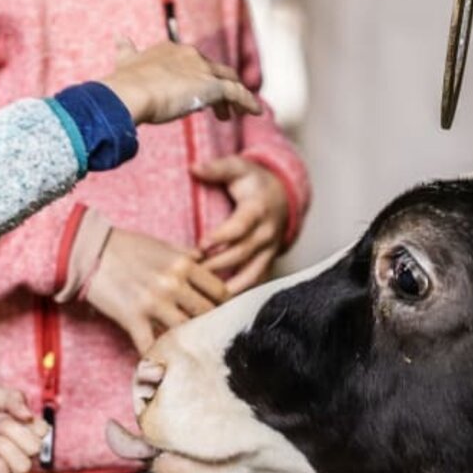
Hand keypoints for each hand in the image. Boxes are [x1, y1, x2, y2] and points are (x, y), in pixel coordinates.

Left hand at [0, 385, 49, 472]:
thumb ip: (13, 399)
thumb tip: (28, 415)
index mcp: (22, 428)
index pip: (43, 431)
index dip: (26, 422)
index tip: (1, 413)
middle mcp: (17, 448)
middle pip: (35, 447)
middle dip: (10, 431)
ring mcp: (5, 465)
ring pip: (23, 466)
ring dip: (3, 447)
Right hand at [84, 228, 229, 353]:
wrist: (90, 250)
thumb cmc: (127, 246)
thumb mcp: (163, 244)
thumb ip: (187, 255)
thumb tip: (208, 262)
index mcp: (183, 265)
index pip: (219, 290)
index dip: (225, 304)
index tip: (223, 313)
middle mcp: (173, 284)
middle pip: (207, 313)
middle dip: (212, 325)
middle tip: (214, 337)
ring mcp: (153, 303)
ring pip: (184, 331)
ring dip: (188, 342)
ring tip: (194, 353)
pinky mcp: (132, 317)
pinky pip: (149, 345)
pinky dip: (156, 358)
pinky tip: (163, 368)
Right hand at [99, 38, 260, 124]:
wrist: (129, 93)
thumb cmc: (125, 83)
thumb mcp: (126, 62)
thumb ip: (127, 52)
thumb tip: (120, 38)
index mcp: (170, 49)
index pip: (191, 62)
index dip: (195, 76)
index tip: (193, 92)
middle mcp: (190, 54)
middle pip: (211, 70)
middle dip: (215, 86)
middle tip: (215, 105)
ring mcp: (202, 69)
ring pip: (227, 81)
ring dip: (231, 98)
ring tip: (229, 115)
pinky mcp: (214, 86)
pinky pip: (238, 93)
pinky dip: (248, 101)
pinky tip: (254, 112)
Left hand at [191, 157, 288, 294]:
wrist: (281, 196)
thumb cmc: (253, 181)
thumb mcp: (238, 167)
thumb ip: (216, 168)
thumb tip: (193, 167)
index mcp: (257, 210)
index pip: (240, 227)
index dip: (221, 237)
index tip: (200, 246)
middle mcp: (266, 233)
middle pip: (241, 254)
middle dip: (216, 264)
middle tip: (190, 271)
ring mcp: (269, 251)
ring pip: (251, 275)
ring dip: (228, 286)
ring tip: (203, 295)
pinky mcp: (267, 263)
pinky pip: (255, 284)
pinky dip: (239, 295)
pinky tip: (217, 305)